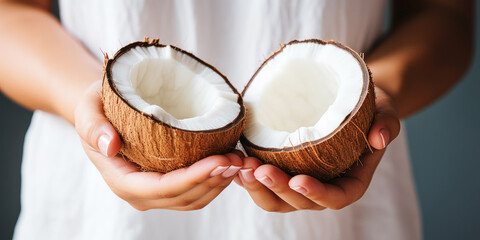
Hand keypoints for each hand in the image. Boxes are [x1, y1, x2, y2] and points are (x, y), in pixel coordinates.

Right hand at [74, 81, 242, 210]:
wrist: (103, 112)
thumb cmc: (97, 108)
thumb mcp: (87, 109)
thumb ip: (93, 127)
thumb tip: (111, 145)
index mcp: (122, 180)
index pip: (163, 188)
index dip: (194, 178)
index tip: (220, 160)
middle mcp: (140, 193)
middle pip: (184, 198)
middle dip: (213, 180)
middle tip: (238, 158)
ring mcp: (155, 193)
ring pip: (194, 199)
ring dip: (219, 183)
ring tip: (239, 161)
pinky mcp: (167, 185)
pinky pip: (195, 191)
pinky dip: (215, 181)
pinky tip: (230, 163)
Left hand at [235, 87, 399, 211]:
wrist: (346, 100)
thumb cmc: (368, 108)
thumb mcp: (385, 110)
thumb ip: (387, 123)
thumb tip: (380, 137)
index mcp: (350, 181)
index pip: (336, 198)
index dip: (317, 194)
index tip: (298, 180)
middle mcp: (324, 186)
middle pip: (300, 202)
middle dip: (278, 190)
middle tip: (258, 170)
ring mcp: (302, 181)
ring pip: (277, 198)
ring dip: (258, 188)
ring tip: (242, 167)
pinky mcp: (284, 170)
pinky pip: (264, 183)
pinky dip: (248, 178)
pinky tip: (235, 164)